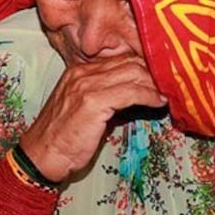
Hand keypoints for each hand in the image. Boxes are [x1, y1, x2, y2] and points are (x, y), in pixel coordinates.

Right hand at [19, 55, 166, 183]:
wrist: (41, 155)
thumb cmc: (66, 136)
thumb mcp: (88, 108)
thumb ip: (109, 95)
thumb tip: (141, 92)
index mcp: (80, 71)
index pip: (121, 59)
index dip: (146, 66)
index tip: (164, 75)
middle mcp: (82, 73)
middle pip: (131, 62)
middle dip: (155, 72)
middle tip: (173, 83)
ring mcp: (86, 85)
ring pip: (134, 74)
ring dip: (156, 84)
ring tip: (169, 93)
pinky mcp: (93, 102)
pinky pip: (131, 92)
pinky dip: (150, 96)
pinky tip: (159, 102)